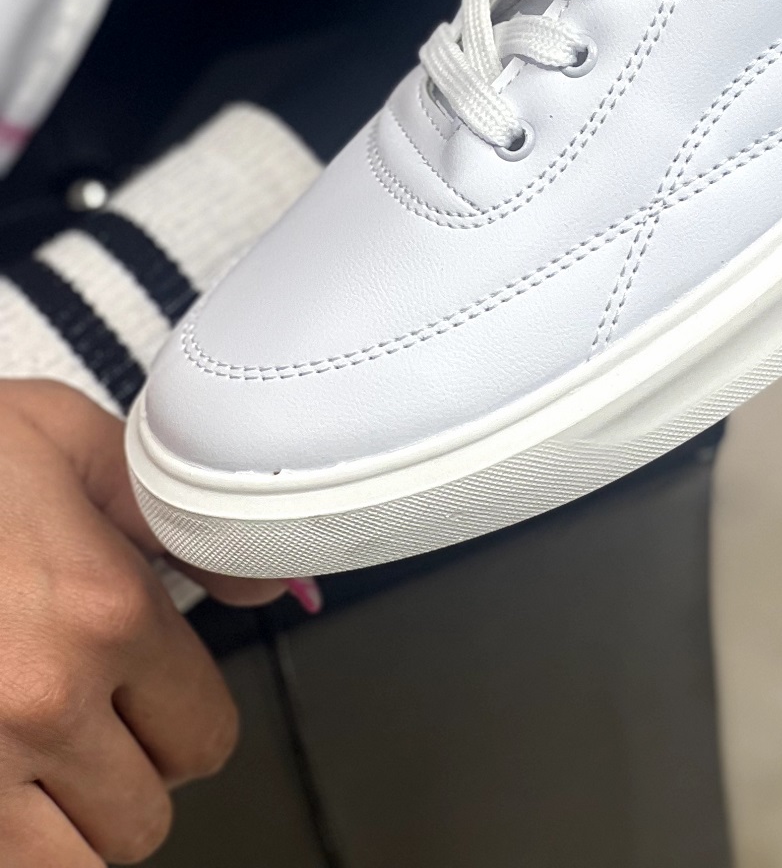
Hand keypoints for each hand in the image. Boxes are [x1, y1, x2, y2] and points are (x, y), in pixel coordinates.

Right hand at [0, 381, 283, 865]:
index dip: (180, 716)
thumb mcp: (63, 441)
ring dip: (61, 826)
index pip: (205, 737)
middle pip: (142, 821)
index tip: (148, 690)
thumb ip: (171, 514)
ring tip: (34, 759)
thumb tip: (267, 584)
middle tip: (82, 721)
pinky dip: (7, 840)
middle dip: (123, 776)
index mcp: (103, 612)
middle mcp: (43, 701)